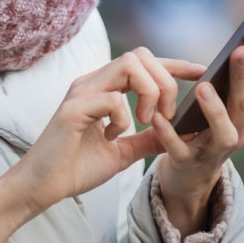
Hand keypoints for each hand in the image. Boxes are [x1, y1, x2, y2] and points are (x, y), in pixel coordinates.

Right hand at [0, 49, 204, 242]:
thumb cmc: (76, 167)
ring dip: (148, 92)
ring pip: (128, 65)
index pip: (145, 63)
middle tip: (166, 115)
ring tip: (146, 121)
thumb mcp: (124, 152)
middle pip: (140, 55)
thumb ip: (150, 138)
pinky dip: (124, 116)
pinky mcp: (72, 109)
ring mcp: (81, 93)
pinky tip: (114, 136)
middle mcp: (92, 83)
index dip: (175, 64)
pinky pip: (112, 98)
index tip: (201, 72)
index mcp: (104, 89)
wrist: (42, 187)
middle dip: (165, 81)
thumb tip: (182, 132)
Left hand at [149, 31, 243, 233]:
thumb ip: (233, 80)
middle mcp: (240, 133)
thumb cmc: (208, 126)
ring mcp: (216, 150)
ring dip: (215, 110)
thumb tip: (241, 42)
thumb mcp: (226, 105)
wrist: (190, 173)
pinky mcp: (188, 162)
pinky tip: (159, 117)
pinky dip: (169, 134)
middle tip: (240, 50)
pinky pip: (179, 149)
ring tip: (203, 87)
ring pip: (223, 132)